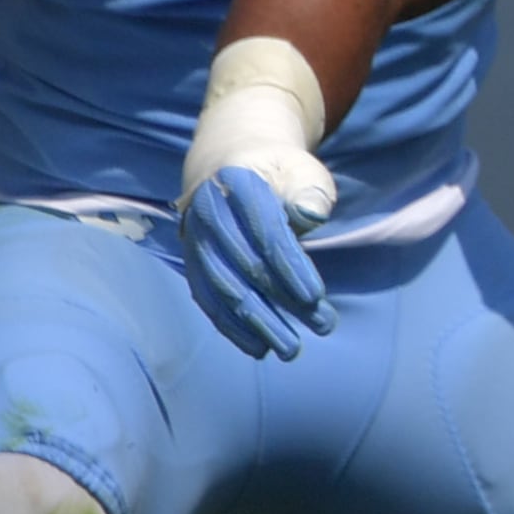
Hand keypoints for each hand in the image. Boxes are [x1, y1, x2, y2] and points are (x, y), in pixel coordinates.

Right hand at [178, 158, 337, 360]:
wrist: (229, 164)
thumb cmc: (279, 172)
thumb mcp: (302, 170)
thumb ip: (310, 191)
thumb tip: (311, 214)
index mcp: (236, 183)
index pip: (265, 232)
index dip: (290, 266)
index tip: (316, 296)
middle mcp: (208, 213)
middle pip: (244, 266)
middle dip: (281, 302)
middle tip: (321, 326)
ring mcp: (195, 239)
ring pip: (223, 288)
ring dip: (257, 322)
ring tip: (289, 348)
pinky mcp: (193, 261)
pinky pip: (208, 298)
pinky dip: (231, 326)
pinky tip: (257, 347)